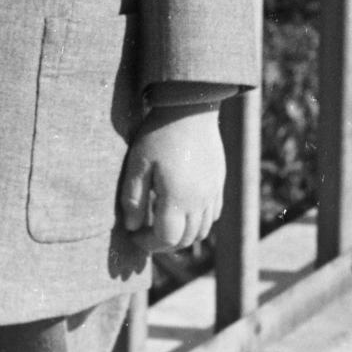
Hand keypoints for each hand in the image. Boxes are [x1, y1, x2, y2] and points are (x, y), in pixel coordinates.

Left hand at [120, 104, 225, 252]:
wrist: (190, 108)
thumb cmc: (159, 134)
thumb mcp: (137, 164)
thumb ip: (133, 199)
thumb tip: (131, 227)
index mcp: (178, 200)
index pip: (165, 239)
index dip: (148, 243)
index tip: (133, 235)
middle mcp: (200, 202)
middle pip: (186, 239)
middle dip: (164, 243)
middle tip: (146, 234)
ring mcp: (213, 193)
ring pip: (202, 231)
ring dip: (183, 236)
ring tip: (164, 225)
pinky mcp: (219, 183)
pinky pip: (213, 214)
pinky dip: (199, 223)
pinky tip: (184, 211)